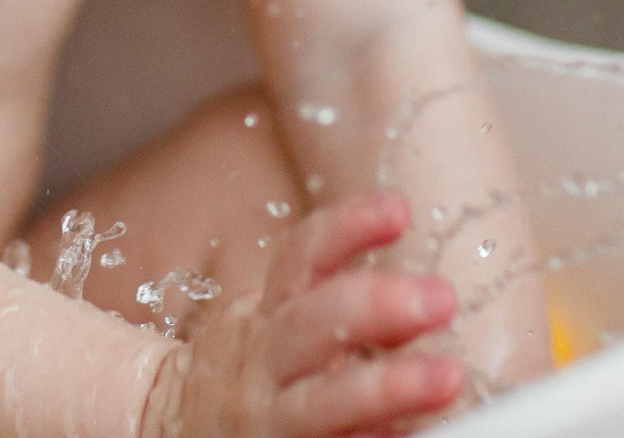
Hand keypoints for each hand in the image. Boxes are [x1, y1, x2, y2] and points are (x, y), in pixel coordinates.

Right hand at [140, 191, 461, 437]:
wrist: (176, 426)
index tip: (398, 208)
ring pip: (321, 402)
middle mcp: (264, 361)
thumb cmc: (255, 370)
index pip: (302, 256)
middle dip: (377, 306)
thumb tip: (429, 297)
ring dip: (387, 388)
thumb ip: (339, 304)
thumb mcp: (276, 322)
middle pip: (313, 323)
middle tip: (441, 297)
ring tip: (447, 377)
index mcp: (268, 312)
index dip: (348, 228)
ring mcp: (272, 418)